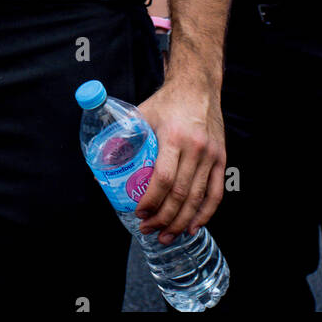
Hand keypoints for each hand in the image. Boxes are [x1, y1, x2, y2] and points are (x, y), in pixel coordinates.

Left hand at [134, 75, 225, 243]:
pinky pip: (215, 192)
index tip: (139, 213)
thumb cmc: (166, 102)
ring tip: (166, 235)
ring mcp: (211, 155)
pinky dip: (205, 213)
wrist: (198, 86)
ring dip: (181, 221)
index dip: (151, 201)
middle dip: (163, 217)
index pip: (163, 178)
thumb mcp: (141, 115)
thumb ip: (122, 138)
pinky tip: (193, 226)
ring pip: (197, 197)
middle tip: (148, 229)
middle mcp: (195, 148)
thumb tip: (100, 165)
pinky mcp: (221, 158)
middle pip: (180, 193)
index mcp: (172, 136)